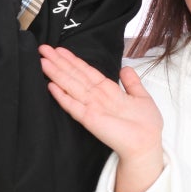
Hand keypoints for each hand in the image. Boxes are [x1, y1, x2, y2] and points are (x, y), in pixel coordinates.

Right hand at [38, 47, 164, 191]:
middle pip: (74, 75)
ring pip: (71, 86)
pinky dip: (63, 97)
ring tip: (43, 61)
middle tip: (43, 48)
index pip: (86, 71)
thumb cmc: (145, 124)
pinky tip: (51, 86)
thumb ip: (131, 82)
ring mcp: (91, 107)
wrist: (147, 143)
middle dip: (59, 62)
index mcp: (107, 90)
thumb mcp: (140, 96)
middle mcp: (96, 97)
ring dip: (57, 73)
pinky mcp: (90, 120)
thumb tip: (125, 68)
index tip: (59, 49)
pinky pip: (74, 106)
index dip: (72, 60)